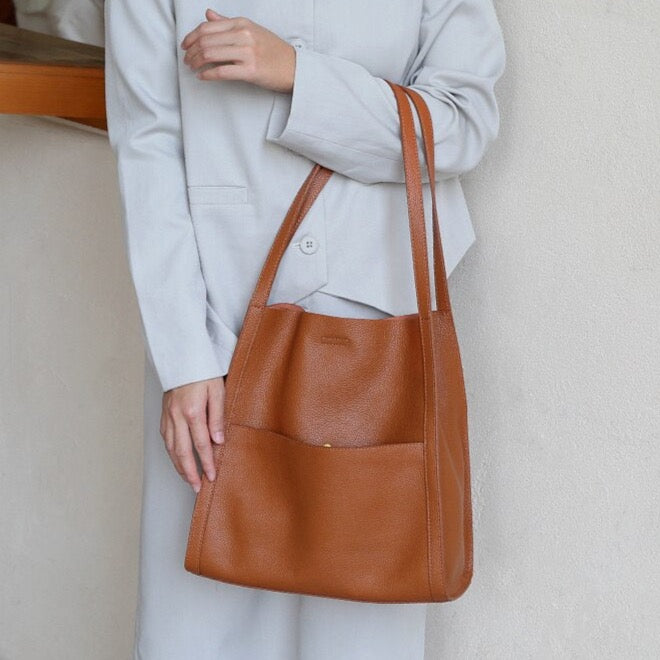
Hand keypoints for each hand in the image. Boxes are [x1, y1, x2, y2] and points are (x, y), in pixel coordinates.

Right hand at [160, 377, 224, 492]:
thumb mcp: (218, 391)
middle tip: (197, 487)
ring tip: (188, 479)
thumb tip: (218, 441)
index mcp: (193, 411)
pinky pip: (166, 438)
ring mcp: (168, 416)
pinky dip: (171, 452)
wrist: (183, 357)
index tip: (212, 475)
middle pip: (182, 452)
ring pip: (171, 448)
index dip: (207, 462)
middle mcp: (177, 416)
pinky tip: (177, 459)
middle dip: (190, 472)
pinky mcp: (164, 414)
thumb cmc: (204, 372)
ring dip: (179, 466)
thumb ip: (218, 417)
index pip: (201, 444)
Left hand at [181, 8, 295, 92]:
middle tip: (186, 59)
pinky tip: (202, 76)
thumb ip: (228, 24)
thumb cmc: (273, 51)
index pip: (208, 27)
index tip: (185, 45)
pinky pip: (222, 71)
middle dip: (191, 51)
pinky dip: (208, 74)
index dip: (191, 36)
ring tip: (192, 68)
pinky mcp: (250, 70)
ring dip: (196, 62)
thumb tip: (208, 15)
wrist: (294, 67)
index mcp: (242, 23)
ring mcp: (247, 53)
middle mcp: (243, 35)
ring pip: (210, 55)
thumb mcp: (251, 30)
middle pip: (206, 41)